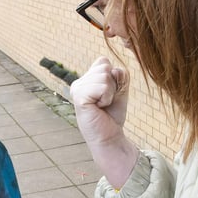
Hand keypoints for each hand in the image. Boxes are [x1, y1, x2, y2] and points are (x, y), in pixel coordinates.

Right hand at [71, 57, 137, 187]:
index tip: (110, 93)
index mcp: (86, 78)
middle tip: (107, 101)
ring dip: (110, 92)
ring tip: (103, 105)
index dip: (114, 76)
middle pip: (105, 66)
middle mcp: (79, 81)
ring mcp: (77, 88)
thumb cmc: (113, 114)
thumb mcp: (120, 89)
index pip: (103, 61)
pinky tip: (99, 108)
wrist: (110, 136)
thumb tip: (113, 70)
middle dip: (113, 84)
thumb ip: (120, 74)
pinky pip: (102, 87)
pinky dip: (107, 98)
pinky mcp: (79, 97)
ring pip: (105, 76)